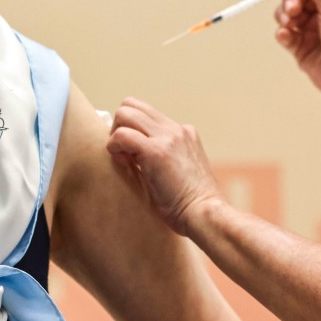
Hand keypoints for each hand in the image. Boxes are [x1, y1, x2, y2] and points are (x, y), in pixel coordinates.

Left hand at [106, 98, 222, 234]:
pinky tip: (124, 164)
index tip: (131, 153)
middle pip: (131, 105)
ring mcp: (167, 137)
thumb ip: (165, 157)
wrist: (206, 215)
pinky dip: (114, 147)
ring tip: (123, 159)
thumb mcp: (182, 171)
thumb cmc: (192, 205)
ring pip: (124, 113)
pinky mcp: (156, 151)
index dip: (132, 129)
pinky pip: (121, 135)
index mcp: (184, 132)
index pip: (146, 113)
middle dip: (119, 126)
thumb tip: (135, 156)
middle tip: (122, 153)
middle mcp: (176, 129)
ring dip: (115, 135)